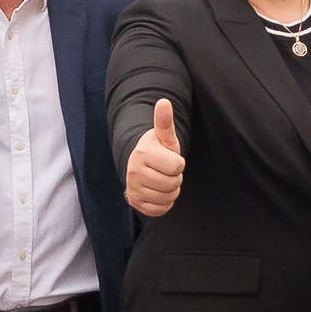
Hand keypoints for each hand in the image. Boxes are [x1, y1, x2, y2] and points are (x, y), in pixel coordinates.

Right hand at [126, 100, 184, 216]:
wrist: (141, 165)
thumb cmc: (158, 149)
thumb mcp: (164, 137)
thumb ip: (165, 122)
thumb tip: (164, 102)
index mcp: (143, 153)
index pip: (177, 166)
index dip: (178, 163)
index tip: (169, 158)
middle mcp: (134, 171)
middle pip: (173, 184)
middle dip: (175, 178)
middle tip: (166, 170)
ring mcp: (133, 188)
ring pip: (168, 197)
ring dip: (171, 191)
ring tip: (162, 179)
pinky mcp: (135, 202)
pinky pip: (160, 209)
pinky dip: (164, 203)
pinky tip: (158, 191)